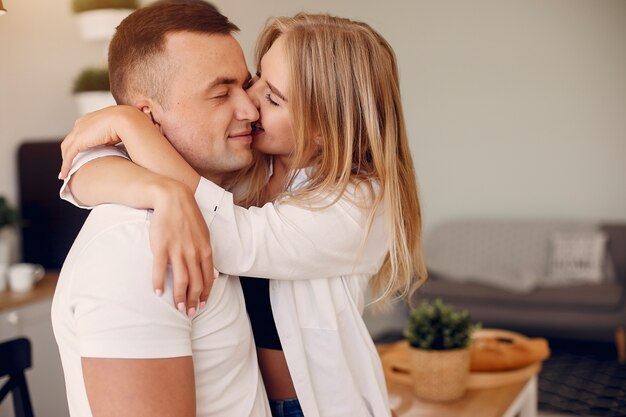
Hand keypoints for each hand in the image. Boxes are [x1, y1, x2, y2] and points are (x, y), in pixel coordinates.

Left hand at [60, 105, 151, 178]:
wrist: (129, 121)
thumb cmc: (132, 125)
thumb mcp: (122, 130)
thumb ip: (117, 135)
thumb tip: (123, 144)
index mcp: (95, 117)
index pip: (82, 131)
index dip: (80, 143)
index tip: (83, 155)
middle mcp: (84, 121)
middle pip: (72, 139)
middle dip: (70, 152)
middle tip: (71, 165)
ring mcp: (80, 130)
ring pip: (68, 147)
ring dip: (66, 160)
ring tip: (66, 173)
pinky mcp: (79, 139)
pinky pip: (69, 154)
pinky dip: (66, 165)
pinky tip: (65, 174)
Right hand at [149, 180, 214, 315]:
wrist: (172, 198)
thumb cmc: (187, 217)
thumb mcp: (203, 234)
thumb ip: (206, 253)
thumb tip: (211, 274)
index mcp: (205, 249)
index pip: (207, 278)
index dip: (204, 294)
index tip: (201, 305)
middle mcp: (193, 252)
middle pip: (195, 283)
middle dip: (193, 301)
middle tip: (188, 313)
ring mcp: (178, 250)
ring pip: (181, 280)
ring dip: (179, 297)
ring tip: (177, 308)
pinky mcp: (161, 246)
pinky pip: (160, 270)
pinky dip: (159, 283)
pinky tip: (158, 293)